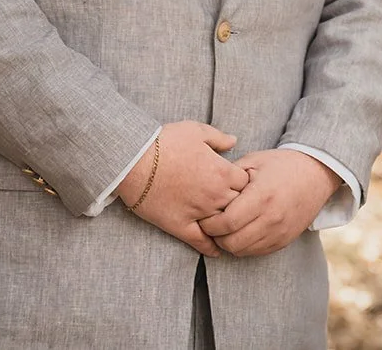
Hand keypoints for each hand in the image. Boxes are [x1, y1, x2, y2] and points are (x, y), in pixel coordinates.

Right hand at [119, 122, 249, 257]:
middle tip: (236, 203)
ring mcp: (198, 212)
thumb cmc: (165, 142)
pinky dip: (211, 248)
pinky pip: (200, 242)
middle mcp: (215, 195)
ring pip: (223, 225)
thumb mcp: (196, 131)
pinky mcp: (180, 225)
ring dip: (227, 224)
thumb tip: (234, 141)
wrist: (134, 159)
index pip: (247, 183)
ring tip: (230, 227)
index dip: (245, 182)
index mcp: (222, 172)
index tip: (238, 182)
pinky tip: (217, 250)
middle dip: (239, 203)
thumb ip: (219, 138)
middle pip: (239, 205)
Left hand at [196, 148, 339, 256]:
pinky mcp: (284, 240)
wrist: (316, 174)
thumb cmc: (281, 165)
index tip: (203, 216)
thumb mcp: (254, 161)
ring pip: (242, 250)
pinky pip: (256, 252)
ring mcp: (280, 232)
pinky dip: (244, 245)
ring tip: (225, 228)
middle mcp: (272, 217)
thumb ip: (229, 177)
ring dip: (229, 243)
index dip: (209, 224)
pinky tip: (241, 231)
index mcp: (262, 196)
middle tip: (210, 225)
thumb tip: (206, 192)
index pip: (226, 223)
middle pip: (231, 242)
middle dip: (215, 236)